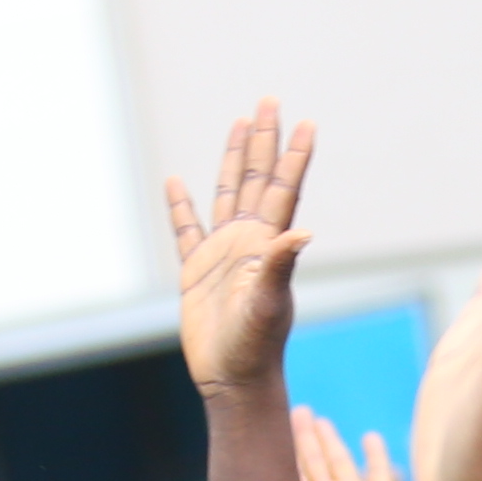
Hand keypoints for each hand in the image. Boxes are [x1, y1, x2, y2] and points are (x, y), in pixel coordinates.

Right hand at [167, 99, 317, 391]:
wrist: (232, 379)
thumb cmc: (255, 346)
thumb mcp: (268, 303)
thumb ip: (281, 265)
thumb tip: (303, 231)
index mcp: (268, 244)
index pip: (284, 189)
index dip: (294, 156)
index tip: (305, 122)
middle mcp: (248, 242)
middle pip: (258, 179)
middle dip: (263, 141)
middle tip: (269, 101)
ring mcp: (223, 254)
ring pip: (228, 194)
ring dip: (234, 160)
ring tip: (239, 124)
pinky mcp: (196, 271)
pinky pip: (186, 229)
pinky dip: (181, 206)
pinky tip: (176, 182)